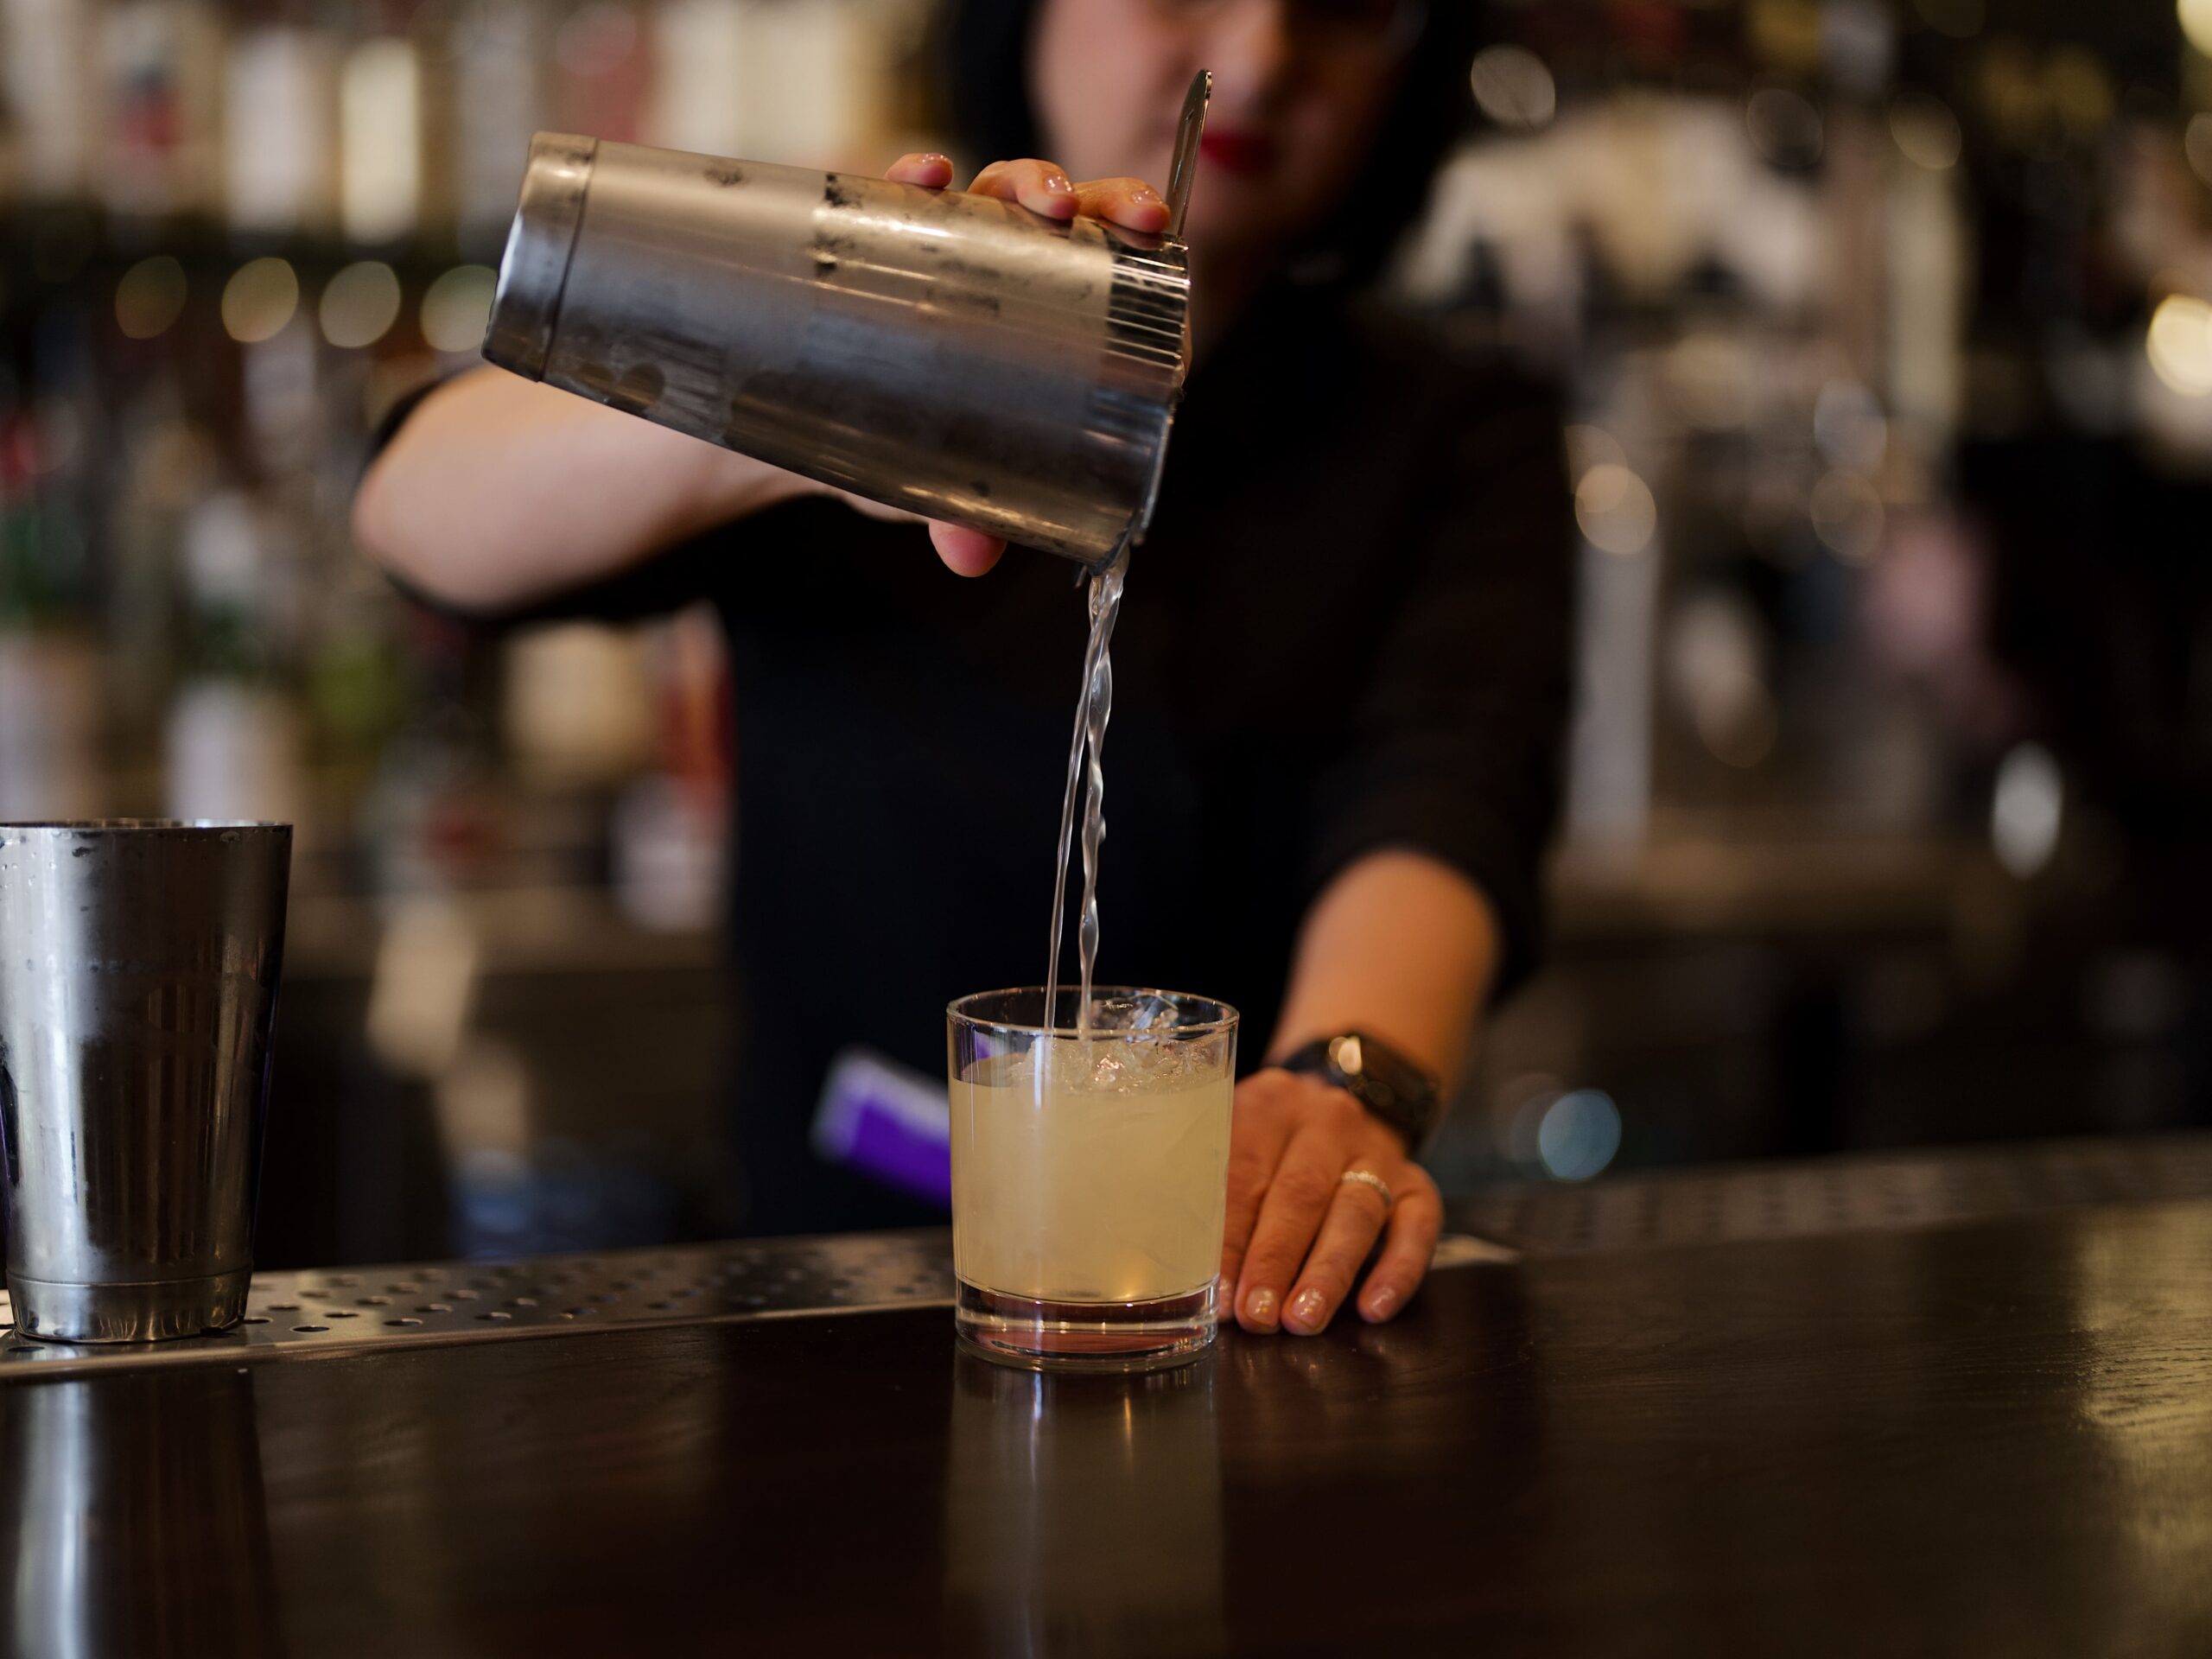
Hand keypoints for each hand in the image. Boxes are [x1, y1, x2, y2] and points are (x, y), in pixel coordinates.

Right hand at [861, 150, 1169, 579]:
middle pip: (1081, 224)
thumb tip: (969, 557)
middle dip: (1104, 203)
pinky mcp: (895, 238)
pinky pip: (914, 196)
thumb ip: (961, 517)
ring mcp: (961, 253)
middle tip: (1108, 216)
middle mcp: (1017, 282)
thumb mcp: (937, 490)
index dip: (1152, 261)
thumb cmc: (904, 457)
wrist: (810, 437)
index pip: (1123, 285)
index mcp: (1056, 337)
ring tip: (1040, 199)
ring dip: (1031, 182)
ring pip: (1011, 197)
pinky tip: (924, 175)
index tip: (1160, 247)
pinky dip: (920, 178)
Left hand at [1220, 1069, 1443, 1335]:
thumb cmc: (1266, 1145)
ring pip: (1356, 1212)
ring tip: (1303, 1318)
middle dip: (1276, 1261)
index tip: (1220, 1294)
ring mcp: (1377, 1152)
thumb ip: (1210, 1194)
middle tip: (1257, 1315)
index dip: (1231, 1240)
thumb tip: (1191, 1278)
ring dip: (1328, 1272)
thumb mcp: (1231, 1144)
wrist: (1334, 1111)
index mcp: (1270, 1105)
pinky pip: (1417, 1227)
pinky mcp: (1416, 1182)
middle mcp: (1328, 1122)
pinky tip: (1374, 1309)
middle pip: (1301, 1194)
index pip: (1245, 1174)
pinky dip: (1399, 1270)